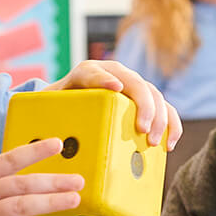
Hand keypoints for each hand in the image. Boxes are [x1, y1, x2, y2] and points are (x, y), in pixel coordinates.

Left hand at [50, 59, 182, 147]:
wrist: (73, 102)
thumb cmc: (60, 108)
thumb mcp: (51, 108)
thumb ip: (47, 114)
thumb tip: (44, 139)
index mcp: (87, 72)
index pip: (94, 72)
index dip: (104, 79)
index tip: (115, 88)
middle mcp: (114, 74)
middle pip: (134, 83)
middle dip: (143, 106)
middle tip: (142, 130)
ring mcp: (133, 86)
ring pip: (155, 95)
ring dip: (160, 118)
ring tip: (154, 141)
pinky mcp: (146, 101)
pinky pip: (165, 108)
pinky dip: (171, 124)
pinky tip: (169, 143)